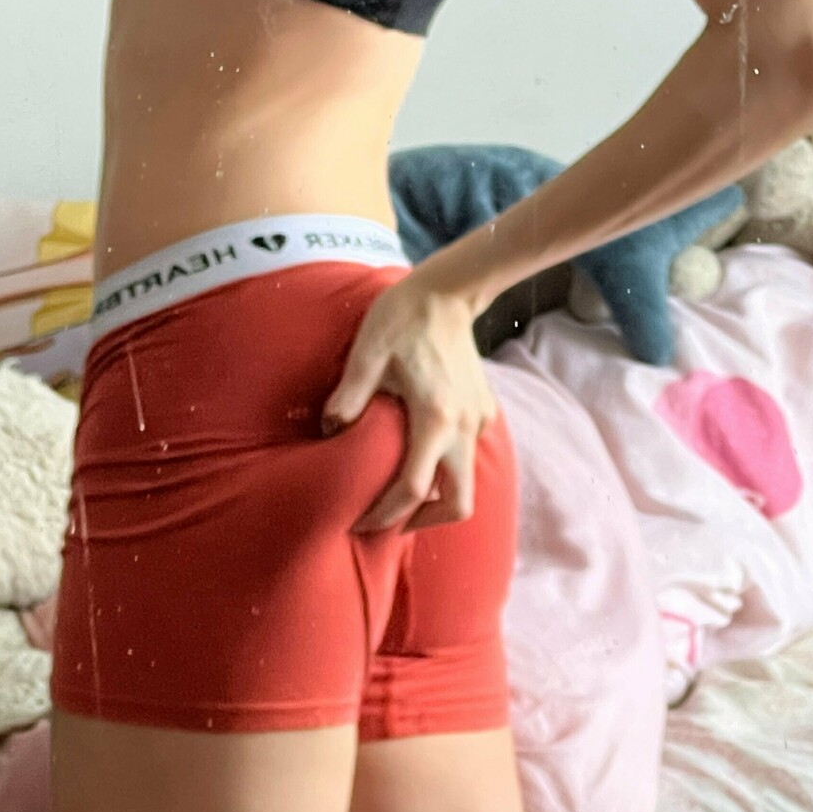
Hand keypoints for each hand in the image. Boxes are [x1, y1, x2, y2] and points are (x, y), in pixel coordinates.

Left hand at [320, 271, 499, 533]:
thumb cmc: (402, 318)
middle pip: (458, 503)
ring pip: (466, 481)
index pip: (413, 490)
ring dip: (437, 496)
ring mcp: (478, 419)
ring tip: (399, 495)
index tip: (358, 521)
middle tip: (387, 520)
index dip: (384, 514)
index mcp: (435, 418)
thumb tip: (329, 432)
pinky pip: (467, 454)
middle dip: (423, 521)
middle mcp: (464, 426)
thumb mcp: (367, 353)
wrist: (448, 290)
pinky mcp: (483, 408)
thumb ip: (348, 397)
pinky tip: (417, 456)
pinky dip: (445, 468)